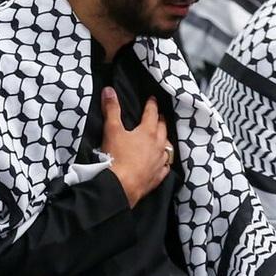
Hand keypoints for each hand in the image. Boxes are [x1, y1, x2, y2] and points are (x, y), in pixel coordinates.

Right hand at [101, 87, 171, 205]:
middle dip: (161, 120)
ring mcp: (159, 162)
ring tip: (163, 137)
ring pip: (167, 148)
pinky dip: (165, 162)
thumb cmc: (117, 156)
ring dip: (165, 140)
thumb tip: (109, 90)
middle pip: (162, 129)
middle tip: (160, 116)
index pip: (152, 113)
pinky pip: (165, 167)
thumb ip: (111, 109)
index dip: (151, 105)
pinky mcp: (157, 177)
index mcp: (148, 132)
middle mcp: (158, 145)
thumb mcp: (112, 130)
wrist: (121, 186)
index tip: (152, 99)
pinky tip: (164, 163)